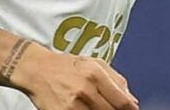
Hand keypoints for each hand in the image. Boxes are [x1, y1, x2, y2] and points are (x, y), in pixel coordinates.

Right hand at [12, 46, 138, 109]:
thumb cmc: (67, 66)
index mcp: (95, 74)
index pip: (123, 101)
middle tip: (111, 108)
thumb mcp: (93, 63)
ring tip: (95, 107)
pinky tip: (86, 109)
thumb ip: (116, 80)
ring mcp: (73, 104)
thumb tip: (133, 101)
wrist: (36, 69)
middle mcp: (85, 89)